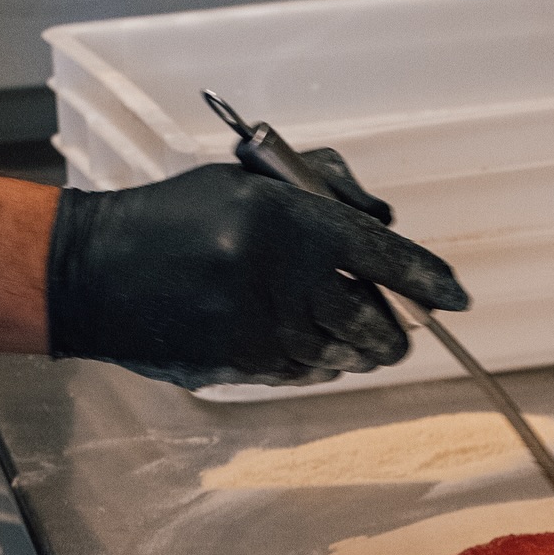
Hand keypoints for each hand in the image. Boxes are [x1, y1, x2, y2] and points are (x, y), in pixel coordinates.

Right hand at [45, 162, 466, 388]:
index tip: (458, 298)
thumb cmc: (175, 217)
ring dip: (360, 349)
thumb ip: (325, 191)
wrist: (95, 273)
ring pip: (345, 353)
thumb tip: (385, 220)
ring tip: (354, 335)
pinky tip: (307, 344)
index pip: (381, 254)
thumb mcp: (246, 182)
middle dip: (397, 330)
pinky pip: (307, 373)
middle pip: (374, 321)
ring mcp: (261, 329)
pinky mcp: (242, 366)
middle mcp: (280, 277)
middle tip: (402, 328)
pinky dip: (320, 362)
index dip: (427, 280)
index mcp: (285, 218)